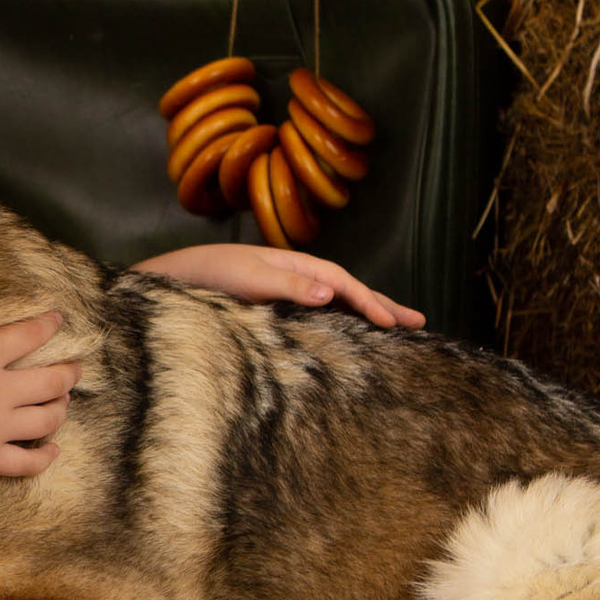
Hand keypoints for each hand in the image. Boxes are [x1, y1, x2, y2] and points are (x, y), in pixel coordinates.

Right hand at [0, 312, 74, 482]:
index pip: (29, 335)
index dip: (49, 325)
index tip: (57, 321)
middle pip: (52, 381)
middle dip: (69, 373)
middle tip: (74, 368)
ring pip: (47, 420)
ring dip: (61, 409)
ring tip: (62, 402)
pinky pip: (27, 463)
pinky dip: (44, 458)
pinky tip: (52, 451)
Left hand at [133, 244, 425, 327]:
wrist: (179, 279)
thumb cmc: (211, 275)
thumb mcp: (250, 278)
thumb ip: (289, 286)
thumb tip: (331, 292)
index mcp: (297, 266)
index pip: (343, 284)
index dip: (369, 303)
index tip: (393, 324)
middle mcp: (299, 276)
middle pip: (350, 289)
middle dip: (384, 305)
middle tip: (419, 322)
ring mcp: (292, 291)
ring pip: (340, 301)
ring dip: (369, 313)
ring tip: (399, 326)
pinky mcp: (279, 307)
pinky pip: (323, 314)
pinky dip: (345, 321)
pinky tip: (354, 334)